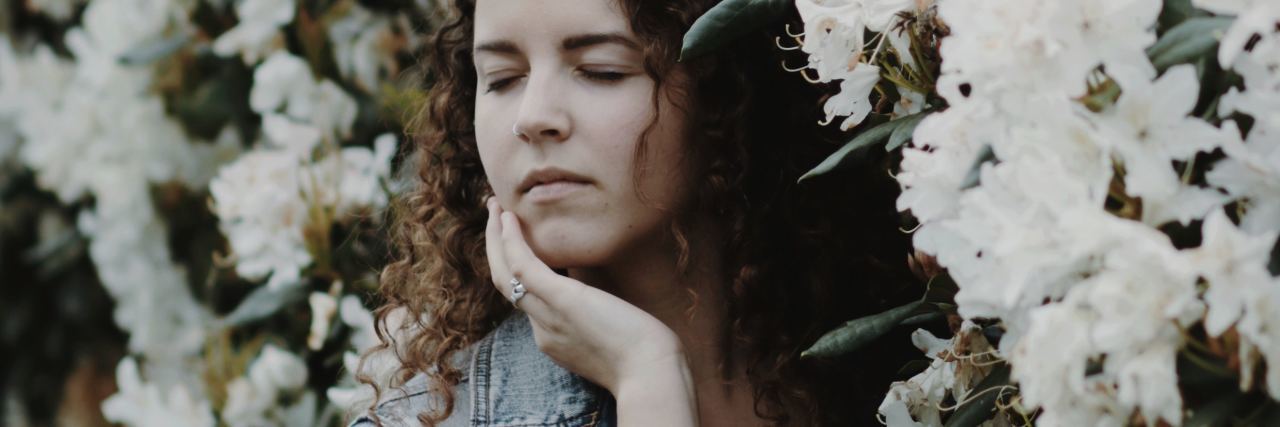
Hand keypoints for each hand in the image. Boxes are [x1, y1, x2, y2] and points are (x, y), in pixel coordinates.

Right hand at [483, 198, 687, 394]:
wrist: (651, 373)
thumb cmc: (645, 356)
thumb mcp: (611, 334)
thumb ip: (596, 315)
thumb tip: (598, 291)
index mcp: (553, 338)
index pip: (525, 299)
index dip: (516, 267)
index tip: (518, 242)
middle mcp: (542, 329)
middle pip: (505, 285)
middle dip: (495, 249)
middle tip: (494, 215)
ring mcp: (547, 317)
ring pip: (504, 275)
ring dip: (495, 238)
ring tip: (494, 207)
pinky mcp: (561, 301)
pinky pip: (524, 268)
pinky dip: (512, 242)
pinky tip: (510, 218)